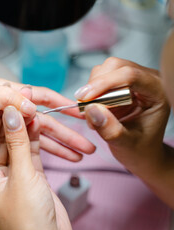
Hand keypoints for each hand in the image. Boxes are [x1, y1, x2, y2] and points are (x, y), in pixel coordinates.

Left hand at [0, 106, 73, 229]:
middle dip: (15, 120)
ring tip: (36, 110)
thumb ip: (17, 143)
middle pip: (3, 139)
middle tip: (26, 101)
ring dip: (28, 128)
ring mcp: (11, 174)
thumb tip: (12, 113)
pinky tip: (40, 124)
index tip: (9, 99)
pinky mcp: (28, 176)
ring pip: (18, 144)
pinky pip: (30, 152)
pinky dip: (36, 139)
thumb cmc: (29, 222)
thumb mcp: (22, 177)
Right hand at [74, 57, 169, 180]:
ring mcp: (135, 78)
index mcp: (158, 92)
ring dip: (93, 87)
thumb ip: (110, 129)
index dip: (105, 83)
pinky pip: (101, 76)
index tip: (85, 98)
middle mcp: (148, 80)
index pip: (131, 75)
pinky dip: (92, 89)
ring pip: (106, 68)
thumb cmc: (139, 148)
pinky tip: (94, 106)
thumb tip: (91, 109)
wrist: (141, 151)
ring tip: (92, 111)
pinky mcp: (121, 81)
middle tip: (85, 105)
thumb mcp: (125, 144)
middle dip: (96, 84)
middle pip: (116, 66)